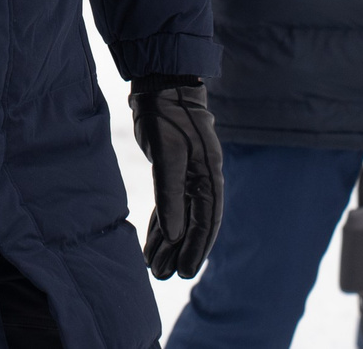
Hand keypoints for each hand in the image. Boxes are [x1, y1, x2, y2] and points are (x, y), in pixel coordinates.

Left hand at [129, 76, 223, 279]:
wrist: (160, 86)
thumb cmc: (167, 117)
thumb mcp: (168, 156)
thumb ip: (171, 194)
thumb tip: (175, 235)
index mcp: (210, 177)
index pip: (206, 221)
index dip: (196, 248)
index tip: (185, 272)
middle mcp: (203, 181)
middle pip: (193, 224)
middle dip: (180, 251)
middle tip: (165, 276)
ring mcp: (189, 177)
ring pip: (180, 218)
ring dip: (168, 242)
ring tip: (155, 268)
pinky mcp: (173, 172)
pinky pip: (170, 206)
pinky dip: (162, 225)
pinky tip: (153, 244)